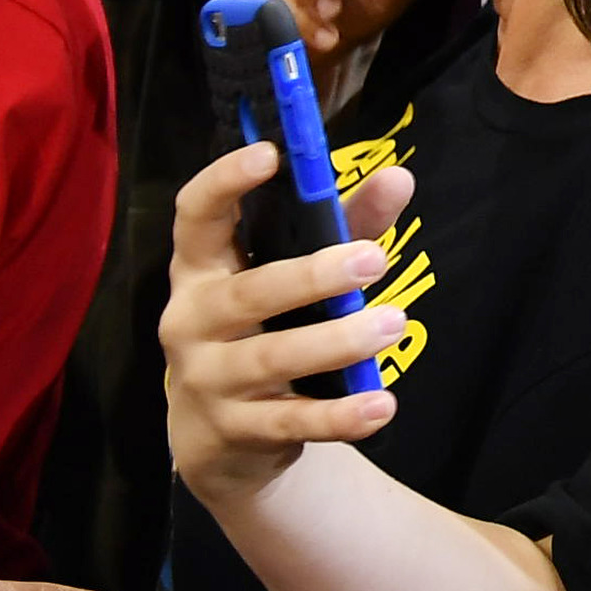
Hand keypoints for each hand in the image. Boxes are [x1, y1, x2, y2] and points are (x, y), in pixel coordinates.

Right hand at [159, 142, 412, 506]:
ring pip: (272, 358)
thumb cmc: (265, 326)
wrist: (219, 436)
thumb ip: (345, 227)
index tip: (270, 154)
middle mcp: (192, 321)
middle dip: (313, 275)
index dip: (224, 181)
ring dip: (336, 342)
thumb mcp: (293, 275)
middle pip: (249, 293)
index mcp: (202, 269)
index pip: (195, 216)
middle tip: (376, 260)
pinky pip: (289, 422)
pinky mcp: (231, 430)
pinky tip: (381, 405)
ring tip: (394, 323)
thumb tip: (399, 177)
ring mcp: (207, 379)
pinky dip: (338, 416)